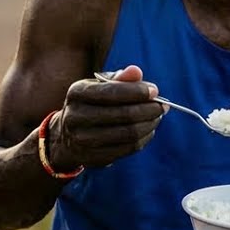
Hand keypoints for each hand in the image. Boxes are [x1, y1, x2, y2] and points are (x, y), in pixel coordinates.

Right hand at [48, 65, 164, 170]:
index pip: (111, 92)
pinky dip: (144, 138)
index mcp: (77, 93)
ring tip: (157, 116)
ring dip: (149, 124)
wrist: (67, 135)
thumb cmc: (91, 103)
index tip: (155, 90)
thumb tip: (136, 71)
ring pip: (128, 133)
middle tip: (163, 105)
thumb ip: (119, 78)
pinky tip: (149, 129)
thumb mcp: (98, 86)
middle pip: (123, 114)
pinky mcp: (95, 157)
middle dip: (148, 109)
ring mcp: (84, 140)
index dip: (137, 91)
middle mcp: (76, 117)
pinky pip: (128, 148)